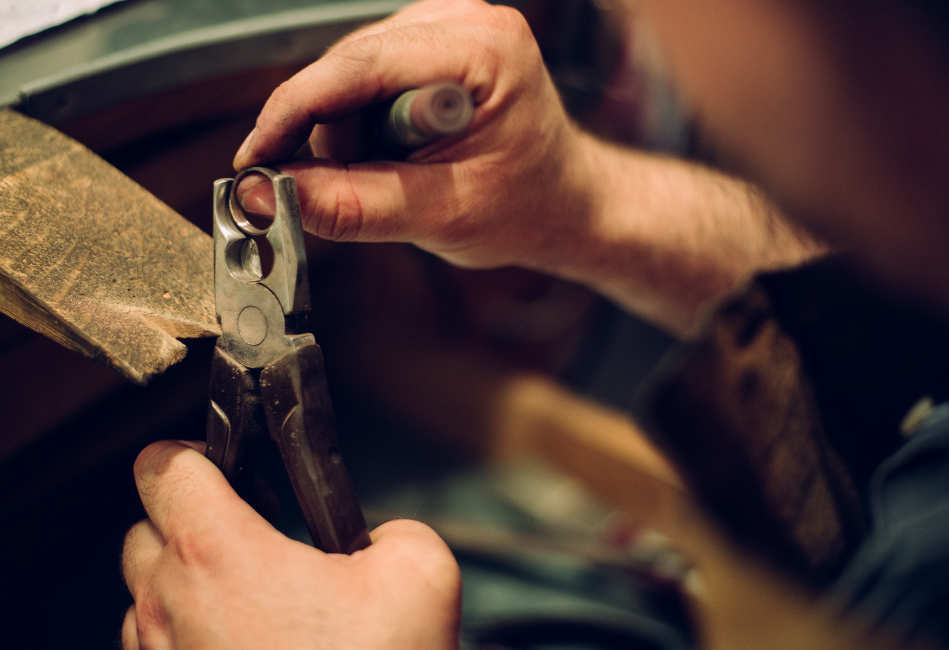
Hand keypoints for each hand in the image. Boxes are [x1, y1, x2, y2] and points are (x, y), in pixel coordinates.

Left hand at [121, 440, 460, 648]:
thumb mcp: (419, 572)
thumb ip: (393, 529)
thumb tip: (371, 540)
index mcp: (218, 554)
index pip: (163, 465)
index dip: (197, 451)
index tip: (230, 464)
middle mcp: (170, 605)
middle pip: (145, 526)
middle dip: (192, 520)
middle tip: (252, 535)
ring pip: (143, 589)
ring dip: (186, 579)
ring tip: (251, 597)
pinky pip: (153, 643)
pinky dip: (186, 630)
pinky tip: (245, 642)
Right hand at [234, 0, 594, 273]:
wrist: (560, 202)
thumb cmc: (523, 206)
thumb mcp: (439, 217)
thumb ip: (350, 205)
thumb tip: (264, 193)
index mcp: (483, 50)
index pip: (358, 68)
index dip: (293, 114)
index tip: (253, 161)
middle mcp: (462, 21)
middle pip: (346, 69)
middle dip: (333, 138)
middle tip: (358, 192)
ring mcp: (445, 27)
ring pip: (347, 77)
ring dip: (351, 137)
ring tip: (402, 177)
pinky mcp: (430, 45)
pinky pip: (363, 80)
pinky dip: (363, 126)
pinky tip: (399, 156)